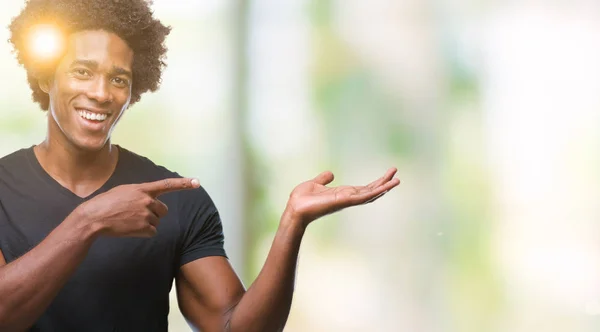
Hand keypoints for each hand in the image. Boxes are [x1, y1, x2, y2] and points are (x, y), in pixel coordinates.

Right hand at [75, 178, 199, 237]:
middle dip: (154, 213)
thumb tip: (151, 199)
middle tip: (137, 214)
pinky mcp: (144, 227)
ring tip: (129, 220)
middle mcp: (147, 200)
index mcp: (142, 189)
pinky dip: (144, 232)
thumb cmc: (106, 203)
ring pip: (156, 221)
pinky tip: (130, 229)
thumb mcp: (124, 190)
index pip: (167, 184)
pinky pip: (152, 232)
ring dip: (147, 223)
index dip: (183, 183)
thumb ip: (140, 193)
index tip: (197, 182)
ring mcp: (146, 214)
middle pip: (163, 210)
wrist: (94, 217)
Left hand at [285, 168, 399, 227]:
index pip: (363, 188)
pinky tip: (385, 187)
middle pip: (370, 190)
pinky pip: (364, 197)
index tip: (387, 175)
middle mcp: (347, 198)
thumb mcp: (314, 184)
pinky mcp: (345, 201)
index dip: (376, 183)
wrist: (294, 208)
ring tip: (397, 180)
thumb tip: (331, 174)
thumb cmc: (302, 199)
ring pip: (371, 194)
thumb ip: (323, 179)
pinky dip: (376, 192)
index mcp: (342, 194)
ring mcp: (347, 200)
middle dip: (384, 183)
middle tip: (396, 174)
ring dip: (384, 188)